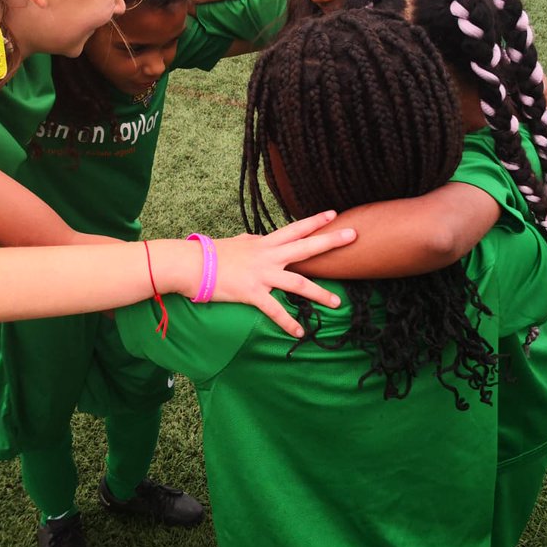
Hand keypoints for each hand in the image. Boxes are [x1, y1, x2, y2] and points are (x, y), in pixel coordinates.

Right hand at [212, 211, 355, 336]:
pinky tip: (299, 332)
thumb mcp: (239, 242)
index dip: (316, 221)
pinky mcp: (252, 293)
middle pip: (305, 247)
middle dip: (330, 241)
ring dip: (319, 293)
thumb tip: (261, 238)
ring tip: (338, 302)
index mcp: (266, 243)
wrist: (193, 265)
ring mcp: (262, 275)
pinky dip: (287, 322)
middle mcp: (268, 256)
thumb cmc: (214, 253)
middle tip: (353, 235)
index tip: (334, 214)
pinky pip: (274, 310)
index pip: (296, 228)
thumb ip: (255, 241)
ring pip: (297, 282)